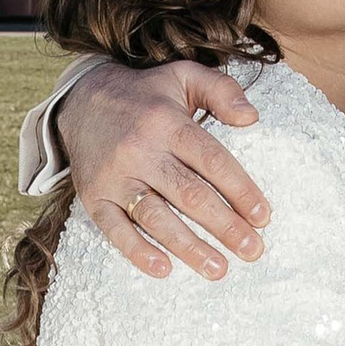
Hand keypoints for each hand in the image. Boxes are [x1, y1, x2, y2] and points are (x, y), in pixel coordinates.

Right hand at [57, 59, 268, 280]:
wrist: (81, 100)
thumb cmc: (145, 95)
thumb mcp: (183, 76)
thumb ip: (222, 90)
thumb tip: (252, 118)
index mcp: (166, 123)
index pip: (211, 160)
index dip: (240, 190)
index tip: (263, 217)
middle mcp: (140, 151)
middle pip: (188, 194)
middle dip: (224, 226)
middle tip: (253, 250)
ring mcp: (115, 177)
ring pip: (155, 217)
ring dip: (188, 247)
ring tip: (218, 269)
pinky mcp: (94, 197)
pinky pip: (114, 230)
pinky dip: (136, 251)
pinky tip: (163, 269)